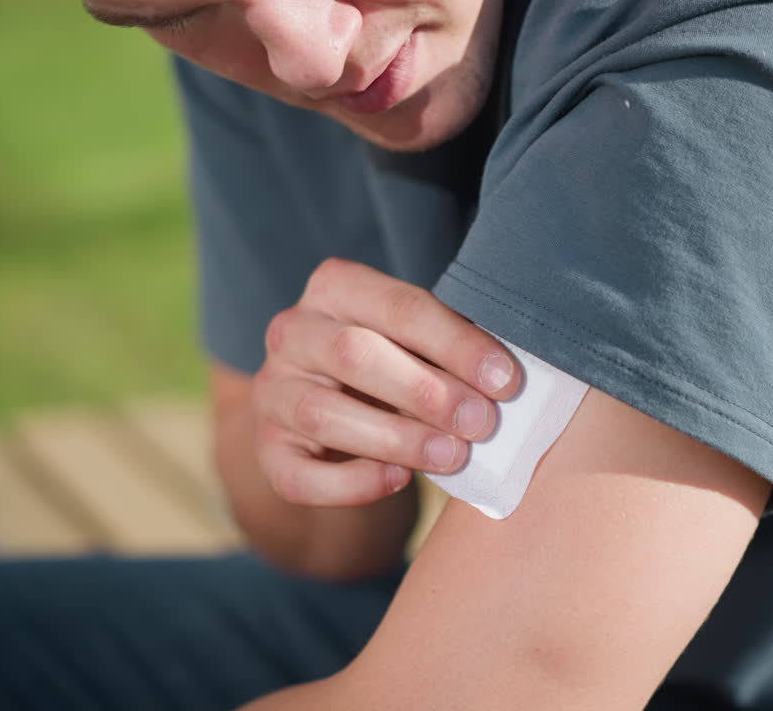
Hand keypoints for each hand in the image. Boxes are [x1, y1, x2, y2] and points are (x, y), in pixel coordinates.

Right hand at [252, 258, 521, 506]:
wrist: (339, 420)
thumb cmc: (397, 368)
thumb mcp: (418, 344)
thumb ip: (450, 352)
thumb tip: (505, 381)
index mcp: (335, 288)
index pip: (399, 307)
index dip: (456, 344)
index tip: (505, 380)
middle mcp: (292, 332)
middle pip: (354, 354)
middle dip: (427, 391)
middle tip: (481, 422)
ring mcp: (273, 392)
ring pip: (324, 413)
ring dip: (398, 437)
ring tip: (453, 456)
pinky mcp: (267, 450)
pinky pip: (300, 475)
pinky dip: (353, 483)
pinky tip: (399, 480)